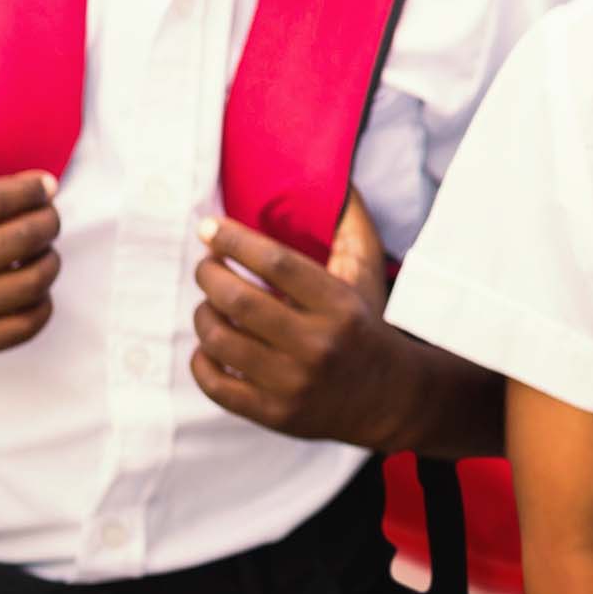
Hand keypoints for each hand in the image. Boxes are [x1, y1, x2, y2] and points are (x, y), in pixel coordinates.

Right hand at [0, 133, 60, 360]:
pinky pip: (29, 323)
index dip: (31, 189)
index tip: (46, 184)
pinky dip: (41, 300)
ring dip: (49, 257)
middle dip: (48, 218)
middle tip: (47, 212)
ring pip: (35, 280)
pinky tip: (28, 282)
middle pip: (23, 238)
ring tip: (39, 247)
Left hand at [189, 192, 397, 444]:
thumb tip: (338, 179)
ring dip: (203, 314)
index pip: (276, 264)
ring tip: (210, 303)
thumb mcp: (367, 274)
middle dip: (209, 275)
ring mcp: (294, 384)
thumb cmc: (367, 325)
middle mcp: (317, 345)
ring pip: (221, 341)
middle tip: (206, 265)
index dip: (234, 240)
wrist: (390, 398)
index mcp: (339, 306)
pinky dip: (202, 360)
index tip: (208, 227)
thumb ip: (352, 225)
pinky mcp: (275, 414)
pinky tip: (209, 345)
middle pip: (239, 301)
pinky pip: (216, 384)